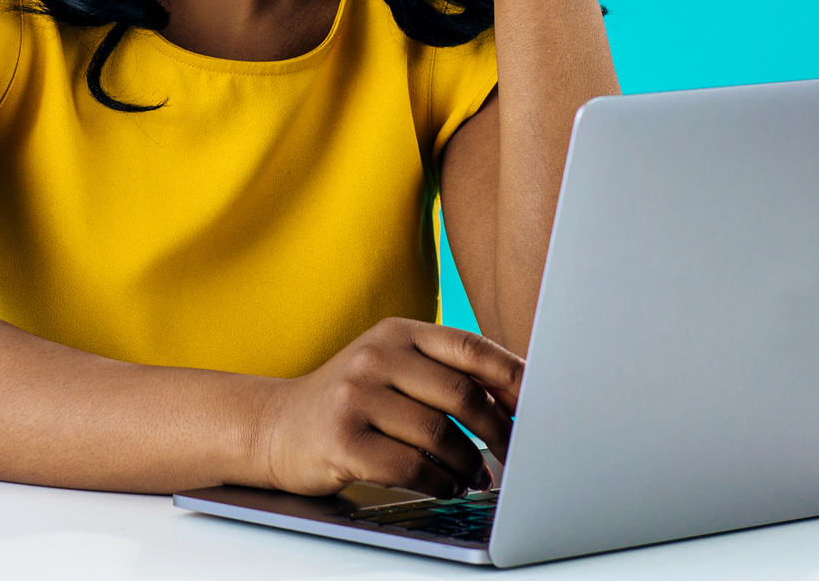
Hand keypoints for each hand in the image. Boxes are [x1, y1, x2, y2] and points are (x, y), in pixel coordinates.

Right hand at [255, 317, 521, 496]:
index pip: (470, 347)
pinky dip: (438, 483)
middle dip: (499, 432)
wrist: (274, 426)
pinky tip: (444, 486)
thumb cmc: (349, 403)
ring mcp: (355, 396)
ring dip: (468, 464)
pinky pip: (410, 467)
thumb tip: (517, 400)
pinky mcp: (341, 439)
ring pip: (439, 435)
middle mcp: (375, 356)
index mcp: (396, 333)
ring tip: (474, 477)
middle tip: (513, 455)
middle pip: (461, 394)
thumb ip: (443, 374)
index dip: (513, 378)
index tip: (544, 405)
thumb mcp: (390, 370)